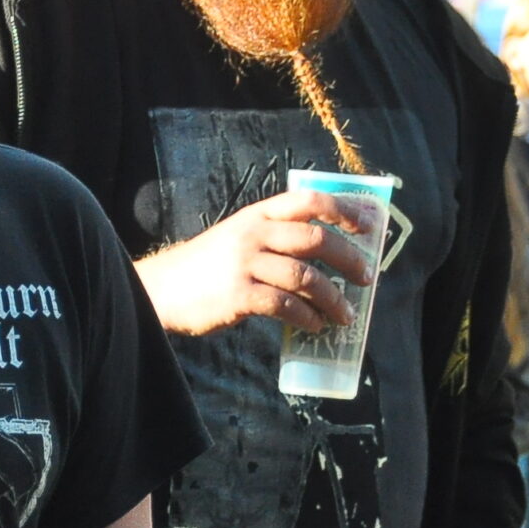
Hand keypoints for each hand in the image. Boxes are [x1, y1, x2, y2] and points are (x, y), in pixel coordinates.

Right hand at [134, 190, 374, 336]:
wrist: (159, 290)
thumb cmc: (204, 267)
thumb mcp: (236, 237)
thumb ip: (273, 238)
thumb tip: (323, 256)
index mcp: (256, 216)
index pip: (308, 201)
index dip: (344, 209)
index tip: (368, 225)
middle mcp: (253, 234)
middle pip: (316, 239)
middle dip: (349, 259)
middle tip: (366, 277)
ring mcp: (245, 264)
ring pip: (306, 277)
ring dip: (333, 298)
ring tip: (345, 314)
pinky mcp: (238, 295)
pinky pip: (286, 305)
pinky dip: (307, 317)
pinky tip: (314, 326)